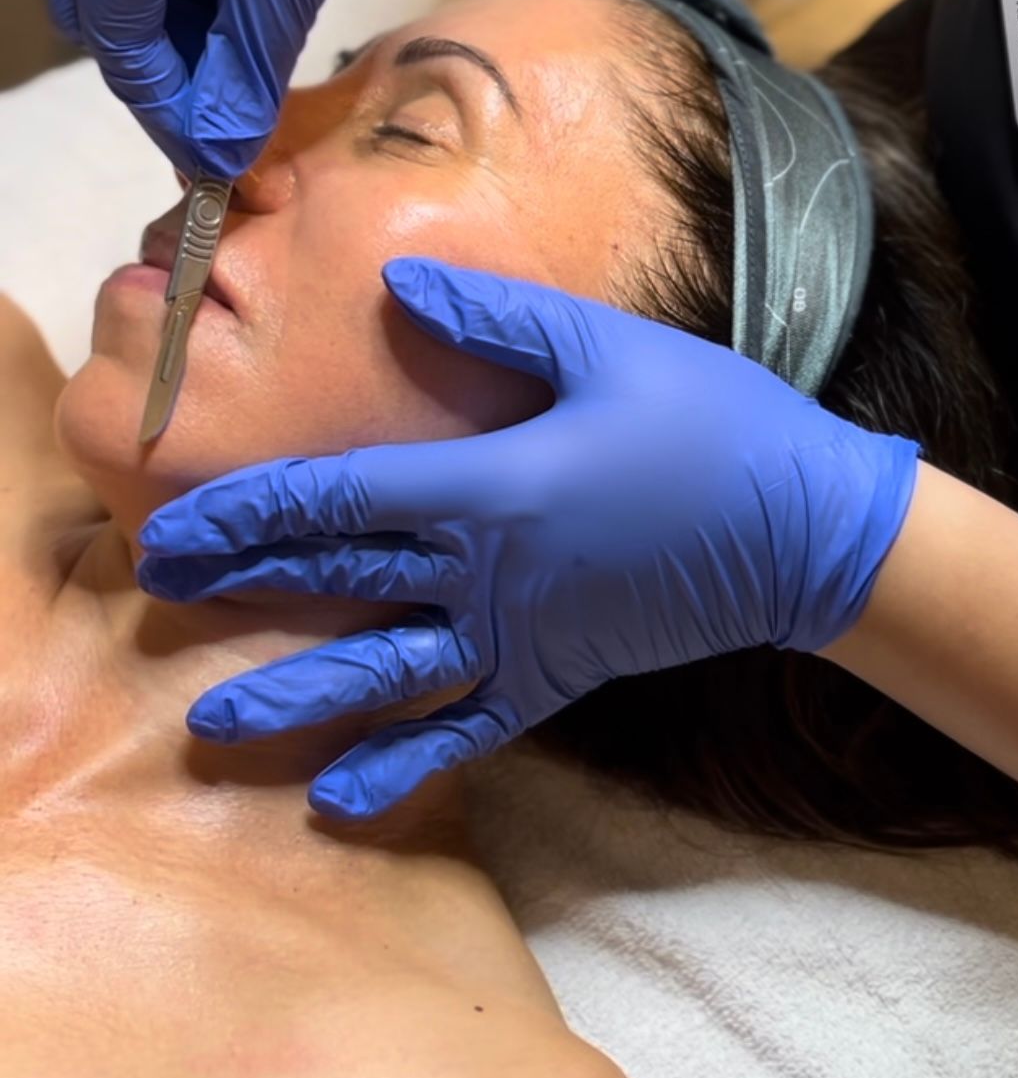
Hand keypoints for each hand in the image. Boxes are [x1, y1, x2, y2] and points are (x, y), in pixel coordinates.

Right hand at [47, 0, 503, 177]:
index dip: (171, 115)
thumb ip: (246, 67)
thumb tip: (220, 150)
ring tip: (253, 72)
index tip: (220, 166)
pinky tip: (251, 10)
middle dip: (169, 77)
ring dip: (186, 33)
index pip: (121, 47)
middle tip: (236, 124)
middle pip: (110, 16)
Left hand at [138, 260, 920, 818]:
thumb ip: (497, 319)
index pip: (345, 497)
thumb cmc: (711, 423)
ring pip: (389, 672)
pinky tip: (345, 796)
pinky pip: (472, 728)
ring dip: (301, 695)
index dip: (255, 509)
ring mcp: (524, 635)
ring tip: (217, 726)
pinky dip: (409, 765)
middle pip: (344, 580)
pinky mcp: (559, 674)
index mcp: (495, 487)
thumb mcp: (607, 348)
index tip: (176, 523)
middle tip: (153, 591)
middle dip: (244, 582)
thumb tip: (400, 281)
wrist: (804, 529)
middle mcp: (492, 572)